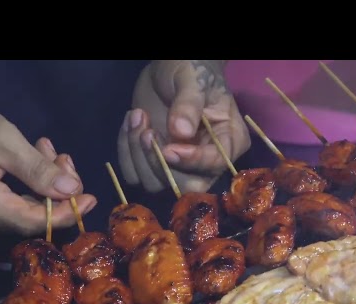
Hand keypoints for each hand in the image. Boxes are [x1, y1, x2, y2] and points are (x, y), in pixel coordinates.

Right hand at [0, 99, 96, 235]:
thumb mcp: (0, 138)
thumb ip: (36, 167)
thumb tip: (71, 190)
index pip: (32, 221)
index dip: (65, 213)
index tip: (91, 198)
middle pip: (32, 217)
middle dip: (57, 189)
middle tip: (64, 158)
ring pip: (27, 210)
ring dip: (46, 183)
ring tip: (49, 151)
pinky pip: (16, 206)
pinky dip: (32, 186)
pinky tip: (38, 159)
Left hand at [117, 60, 250, 192]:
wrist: (168, 66)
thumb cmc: (190, 69)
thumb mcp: (193, 81)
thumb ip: (189, 105)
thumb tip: (181, 133)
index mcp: (229, 141)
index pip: (214, 165)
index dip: (191, 161)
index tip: (168, 148)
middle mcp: (206, 161)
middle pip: (185, 185)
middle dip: (159, 164)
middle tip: (146, 131)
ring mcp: (178, 165)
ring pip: (155, 183)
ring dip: (138, 154)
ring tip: (137, 116)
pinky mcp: (153, 163)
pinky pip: (134, 174)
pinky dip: (126, 151)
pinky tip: (131, 121)